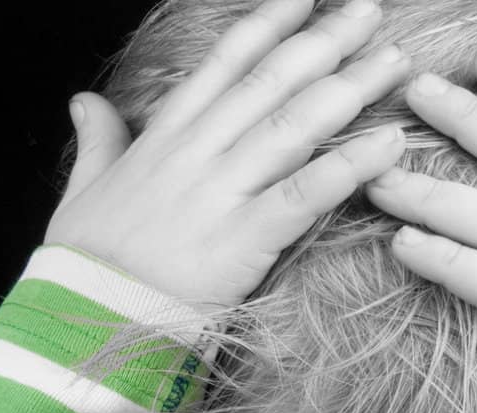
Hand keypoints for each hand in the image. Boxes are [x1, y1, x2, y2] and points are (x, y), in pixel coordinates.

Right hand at [45, 0, 412, 312]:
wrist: (85, 319)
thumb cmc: (85, 265)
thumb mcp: (83, 192)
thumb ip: (98, 140)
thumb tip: (84, 100)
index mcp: (163, 139)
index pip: (224, 65)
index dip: (268, 26)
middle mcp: (196, 154)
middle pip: (271, 83)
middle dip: (325, 43)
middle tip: (370, 15)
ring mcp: (221, 194)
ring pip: (295, 127)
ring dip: (349, 90)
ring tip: (393, 64)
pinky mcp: (244, 239)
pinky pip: (307, 193)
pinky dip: (350, 166)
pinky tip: (388, 144)